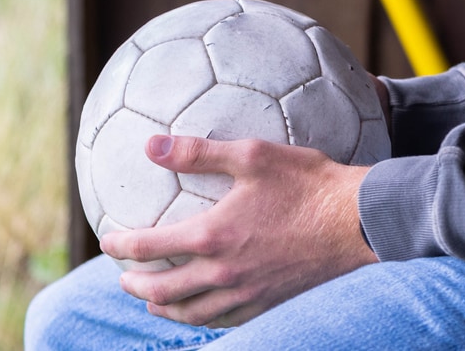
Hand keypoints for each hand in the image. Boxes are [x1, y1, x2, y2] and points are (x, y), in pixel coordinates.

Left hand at [101, 134, 376, 327]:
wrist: (357, 222)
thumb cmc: (307, 183)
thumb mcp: (252, 155)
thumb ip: (199, 152)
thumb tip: (152, 145)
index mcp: (212, 235)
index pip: (149, 247)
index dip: (121, 245)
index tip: (107, 239)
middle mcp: (222, 272)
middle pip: (162, 290)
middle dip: (135, 284)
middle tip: (122, 276)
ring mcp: (246, 294)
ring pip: (190, 312)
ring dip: (163, 309)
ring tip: (152, 302)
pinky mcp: (268, 303)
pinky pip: (224, 320)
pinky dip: (201, 317)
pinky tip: (201, 310)